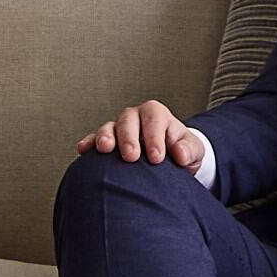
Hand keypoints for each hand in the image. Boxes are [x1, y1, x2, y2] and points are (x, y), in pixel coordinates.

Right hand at [75, 100, 203, 174]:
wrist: (171, 161)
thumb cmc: (182, 152)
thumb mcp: (193, 150)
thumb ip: (189, 150)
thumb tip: (180, 153)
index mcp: (157, 115)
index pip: (154, 120)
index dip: (154, 137)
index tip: (157, 158)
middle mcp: (136, 117)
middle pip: (128, 121)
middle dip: (129, 138)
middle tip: (131, 157)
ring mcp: (119, 128)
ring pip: (109, 127)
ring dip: (106, 137)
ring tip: (105, 149)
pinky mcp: (108, 141)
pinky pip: (94, 139)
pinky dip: (89, 143)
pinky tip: (83, 150)